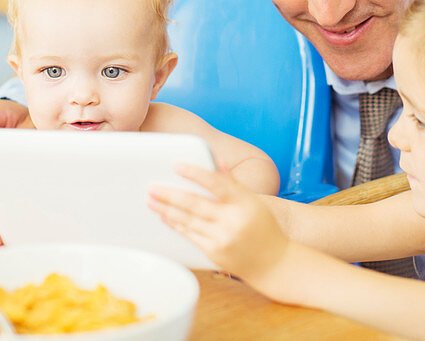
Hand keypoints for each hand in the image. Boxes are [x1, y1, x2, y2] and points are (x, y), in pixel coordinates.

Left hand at [148, 163, 289, 283]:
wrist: (273, 263)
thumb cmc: (263, 227)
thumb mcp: (253, 201)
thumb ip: (232, 182)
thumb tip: (216, 160)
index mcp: (245, 202)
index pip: (217, 183)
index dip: (196, 173)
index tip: (177, 166)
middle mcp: (233, 220)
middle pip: (195, 204)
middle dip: (170, 195)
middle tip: (152, 187)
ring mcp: (223, 238)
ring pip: (188, 220)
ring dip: (167, 210)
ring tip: (152, 201)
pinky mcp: (215, 253)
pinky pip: (190, 236)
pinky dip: (176, 225)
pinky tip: (165, 217)